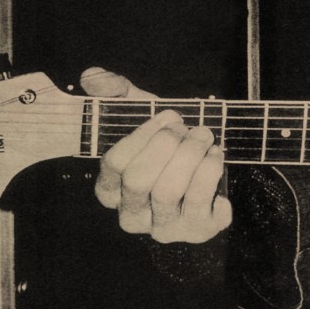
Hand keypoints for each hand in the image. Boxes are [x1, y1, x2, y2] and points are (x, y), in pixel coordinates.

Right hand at [80, 67, 231, 242]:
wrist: (210, 172)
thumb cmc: (169, 146)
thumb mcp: (143, 114)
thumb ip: (116, 91)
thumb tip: (93, 78)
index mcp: (111, 190)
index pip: (115, 163)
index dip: (144, 135)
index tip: (169, 116)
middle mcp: (131, 215)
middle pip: (139, 179)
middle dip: (168, 146)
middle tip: (189, 129)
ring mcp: (163, 227)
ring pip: (168, 191)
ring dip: (191, 155)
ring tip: (205, 137)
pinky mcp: (196, 230)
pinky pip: (199, 200)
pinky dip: (210, 170)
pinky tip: (216, 156)